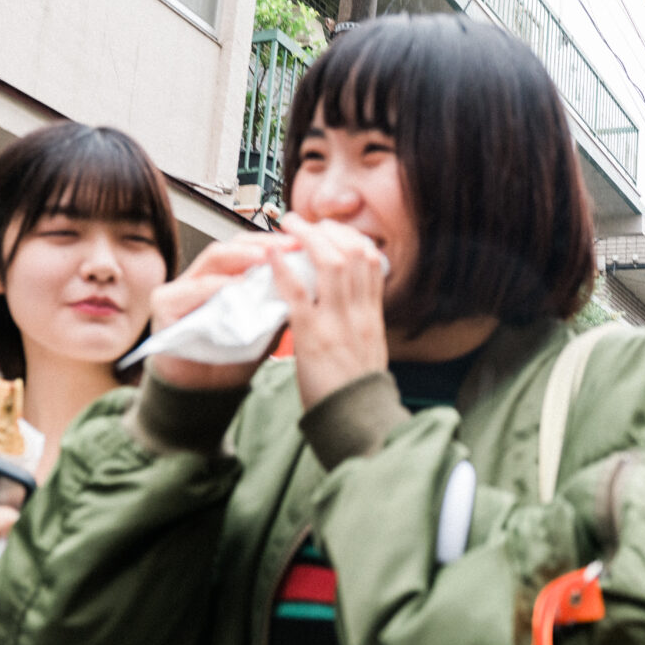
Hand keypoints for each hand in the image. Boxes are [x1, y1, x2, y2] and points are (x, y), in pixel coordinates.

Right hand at [146, 232, 300, 390]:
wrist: (208, 390)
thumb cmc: (235, 355)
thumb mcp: (267, 326)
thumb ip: (281, 303)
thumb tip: (310, 280)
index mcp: (229, 276)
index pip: (250, 249)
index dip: (274, 244)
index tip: (300, 245)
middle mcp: (205, 276)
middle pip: (233, 246)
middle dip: (261, 243)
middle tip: (286, 246)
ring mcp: (183, 287)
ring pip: (213, 259)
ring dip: (240, 257)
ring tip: (264, 257)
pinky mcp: (165, 304)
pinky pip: (191, 289)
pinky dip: (214, 286)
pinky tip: (235, 286)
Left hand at [273, 215, 387, 409]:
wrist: (358, 423)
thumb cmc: (358, 396)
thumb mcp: (370, 354)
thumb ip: (361, 328)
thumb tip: (350, 311)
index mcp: (373, 318)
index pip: (371, 263)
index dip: (351, 239)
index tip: (333, 231)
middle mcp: (359, 314)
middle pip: (352, 254)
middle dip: (327, 230)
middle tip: (305, 220)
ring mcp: (338, 323)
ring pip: (330, 264)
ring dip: (306, 238)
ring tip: (287, 225)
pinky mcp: (313, 337)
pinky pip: (299, 294)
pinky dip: (284, 269)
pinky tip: (271, 255)